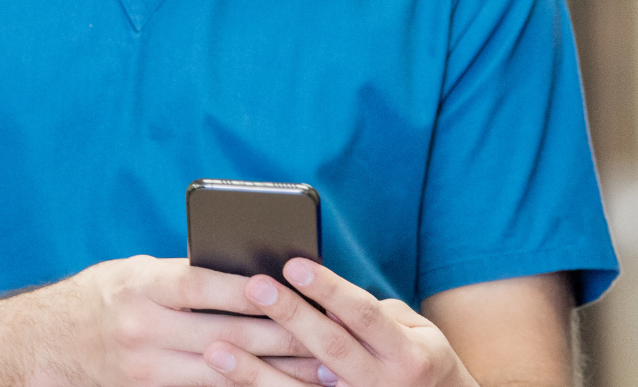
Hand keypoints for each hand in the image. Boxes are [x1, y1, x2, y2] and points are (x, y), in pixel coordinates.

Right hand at [61, 255, 318, 386]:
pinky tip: (279, 385)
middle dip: (281, 337)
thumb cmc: (102, 296)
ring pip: (224, 371)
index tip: (292, 289)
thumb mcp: (135, 271)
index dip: (249, 290)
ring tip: (318, 368)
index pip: (204, 286)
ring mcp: (146, 368)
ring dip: (276, 370)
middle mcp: (142, 330)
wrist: (46, 344)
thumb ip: (183, 273)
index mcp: (141, 287)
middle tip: (327, 335)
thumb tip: (247, 268)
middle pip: (224, 334)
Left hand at [201, 259, 477, 386]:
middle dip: (291, 315)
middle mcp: (383, 385)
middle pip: (330, 347)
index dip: (328, 289)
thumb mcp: (417, 333)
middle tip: (255, 286)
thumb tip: (322, 297)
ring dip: (255, 371)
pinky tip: (227, 379)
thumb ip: (374, 314)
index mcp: (407, 354)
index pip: (363, 314)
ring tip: (218, 348)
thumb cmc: (420, 360)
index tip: (294, 264)